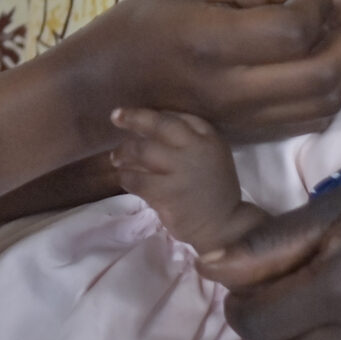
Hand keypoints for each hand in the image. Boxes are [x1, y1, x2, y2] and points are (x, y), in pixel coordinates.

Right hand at [63, 0, 340, 144]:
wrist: (110, 84)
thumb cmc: (147, 23)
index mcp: (210, 43)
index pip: (292, 28)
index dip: (321, 2)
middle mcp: (231, 89)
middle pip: (322, 71)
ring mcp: (244, 119)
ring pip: (326, 100)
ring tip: (337, 30)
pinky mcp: (251, 134)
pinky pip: (312, 119)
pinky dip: (330, 89)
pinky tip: (318, 61)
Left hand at [108, 108, 254, 252]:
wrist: (224, 226)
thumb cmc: (212, 187)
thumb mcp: (211, 153)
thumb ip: (188, 135)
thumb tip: (150, 120)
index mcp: (207, 138)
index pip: (172, 118)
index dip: (143, 114)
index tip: (121, 113)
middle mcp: (195, 151)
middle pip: (156, 129)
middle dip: (132, 123)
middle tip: (116, 126)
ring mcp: (181, 173)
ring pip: (142, 152)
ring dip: (124, 154)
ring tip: (117, 160)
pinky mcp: (168, 195)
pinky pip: (137, 180)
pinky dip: (126, 177)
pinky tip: (124, 178)